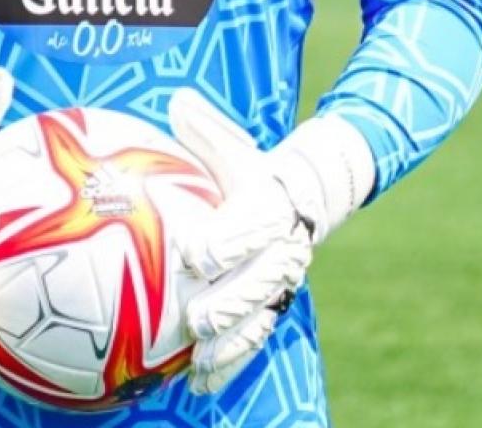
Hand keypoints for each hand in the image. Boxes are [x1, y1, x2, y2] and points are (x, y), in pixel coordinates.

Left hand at [169, 89, 375, 394]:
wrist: (305, 196)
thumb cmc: (252, 169)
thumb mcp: (234, 145)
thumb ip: (206, 129)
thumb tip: (176, 99)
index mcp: (269, 205)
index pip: (251, 223)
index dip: (226, 238)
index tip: (193, 251)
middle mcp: (281, 248)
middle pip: (259, 280)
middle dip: (230, 301)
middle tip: (197, 317)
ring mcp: (280, 281)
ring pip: (260, 316)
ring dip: (231, 342)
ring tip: (198, 361)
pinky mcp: (273, 305)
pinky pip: (256, 338)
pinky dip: (231, 363)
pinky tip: (200, 383)